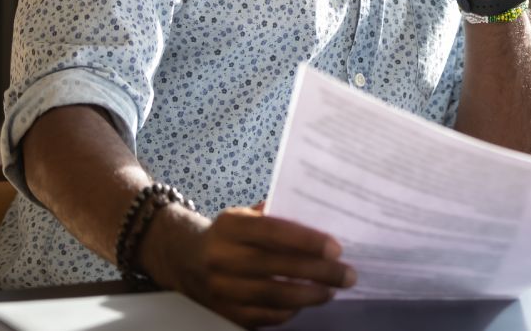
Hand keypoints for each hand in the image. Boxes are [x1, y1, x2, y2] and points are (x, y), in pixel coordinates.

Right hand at [151, 204, 355, 327]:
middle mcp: (223, 258)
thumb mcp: (244, 214)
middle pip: (276, 268)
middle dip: (317, 273)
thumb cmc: (227, 232)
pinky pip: (263, 317)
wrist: (183, 258)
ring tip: (332, 290)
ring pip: (272, 297)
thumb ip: (275, 215)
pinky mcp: (224, 313)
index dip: (306, 241)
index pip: (273, 233)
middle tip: (348, 274)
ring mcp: (222, 290)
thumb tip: (318, 216)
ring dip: (308, 296)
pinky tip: (306, 303)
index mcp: (231, 227)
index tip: (336, 248)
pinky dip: (288, 312)